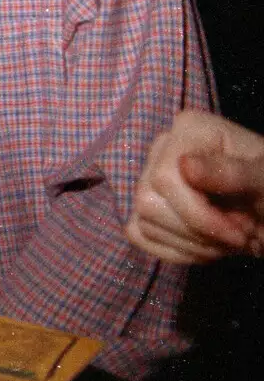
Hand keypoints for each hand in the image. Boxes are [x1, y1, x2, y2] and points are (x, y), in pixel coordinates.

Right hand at [127, 112, 263, 263]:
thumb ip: (234, 173)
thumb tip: (185, 166)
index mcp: (190, 130)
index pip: (164, 177)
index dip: (198, 214)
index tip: (241, 232)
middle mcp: (161, 149)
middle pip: (149, 201)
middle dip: (197, 231)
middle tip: (239, 235)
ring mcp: (149, 177)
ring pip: (143, 220)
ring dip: (192, 244)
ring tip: (226, 239)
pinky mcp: (145, 207)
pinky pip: (139, 234)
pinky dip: (175, 250)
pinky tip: (206, 245)